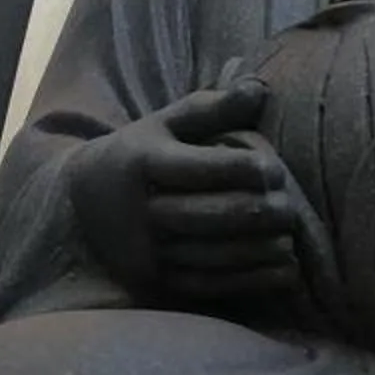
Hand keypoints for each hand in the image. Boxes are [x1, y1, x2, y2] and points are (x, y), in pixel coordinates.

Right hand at [68, 81, 302, 307]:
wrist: (83, 203)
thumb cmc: (142, 152)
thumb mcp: (167, 122)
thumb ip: (213, 106)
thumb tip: (259, 88)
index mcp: (143, 162)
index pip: (201, 168)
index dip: (246, 170)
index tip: (275, 170)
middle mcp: (142, 210)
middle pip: (210, 216)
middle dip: (260, 212)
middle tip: (290, 207)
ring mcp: (147, 252)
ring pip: (213, 256)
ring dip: (260, 249)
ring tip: (290, 237)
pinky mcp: (156, 282)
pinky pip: (210, 286)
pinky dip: (252, 280)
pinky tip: (283, 270)